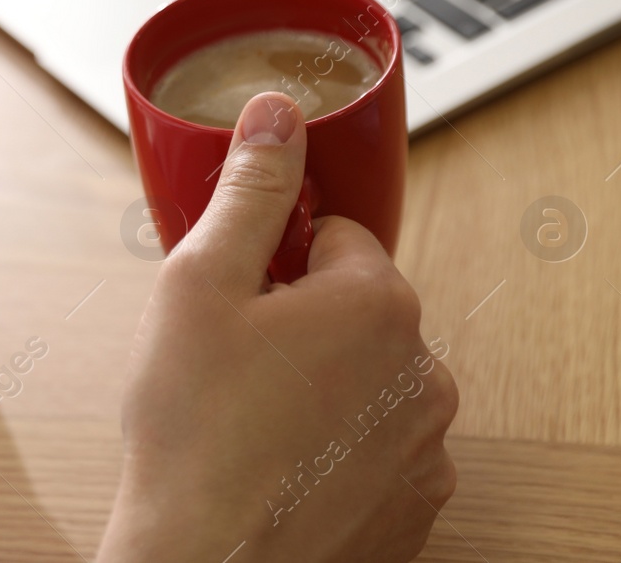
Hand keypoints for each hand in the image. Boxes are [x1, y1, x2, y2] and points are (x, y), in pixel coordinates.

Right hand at [99, 92, 456, 562]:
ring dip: (318, 387)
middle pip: (354, 310)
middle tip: (229, 363)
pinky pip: (374, 447)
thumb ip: (250, 191)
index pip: (334, 237)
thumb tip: (278, 112)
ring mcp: (425, 448)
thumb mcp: (200, 285)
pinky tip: (276, 468)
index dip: (271, 262)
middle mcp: (423, 372)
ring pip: (364, 380)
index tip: (235, 302)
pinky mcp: (415, 508)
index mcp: (378, 303)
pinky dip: (333, 450)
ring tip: (249, 424)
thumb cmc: (195, 436)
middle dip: (297, 324)